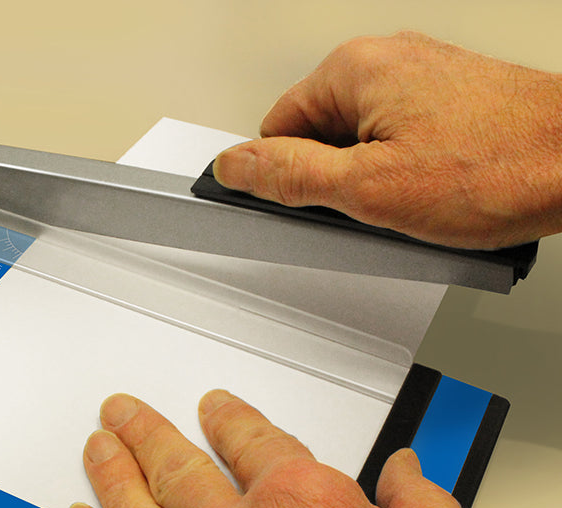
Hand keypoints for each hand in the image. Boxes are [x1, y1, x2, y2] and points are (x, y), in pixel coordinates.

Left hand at [67, 390, 561, 507]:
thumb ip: (421, 504)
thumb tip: (404, 474)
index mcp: (306, 503)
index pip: (250, 440)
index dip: (229, 419)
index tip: (215, 411)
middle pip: (178, 469)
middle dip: (148, 433)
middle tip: (125, 414)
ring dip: (114, 477)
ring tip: (98, 448)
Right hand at [213, 31, 561, 248]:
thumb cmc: (498, 167)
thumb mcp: (369, 188)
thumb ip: (291, 177)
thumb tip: (235, 166)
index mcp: (354, 70)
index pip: (276, 130)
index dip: (282, 180)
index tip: (300, 211)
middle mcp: (387, 63)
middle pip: (320, 139)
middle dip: (334, 187)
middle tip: (368, 216)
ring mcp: (422, 83)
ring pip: (362, 148)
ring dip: (373, 189)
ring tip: (411, 211)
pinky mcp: (449, 106)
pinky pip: (400, 148)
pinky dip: (406, 181)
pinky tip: (432, 203)